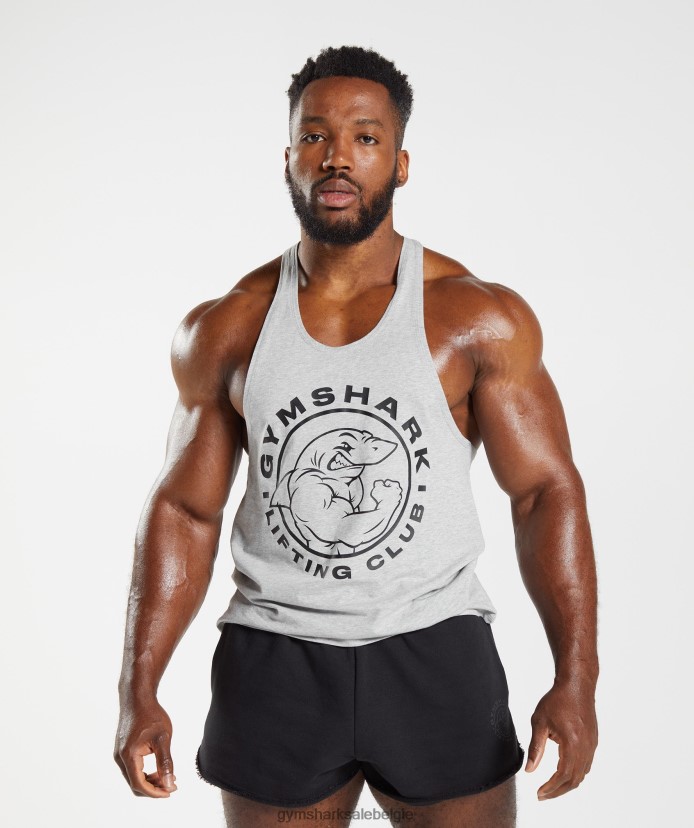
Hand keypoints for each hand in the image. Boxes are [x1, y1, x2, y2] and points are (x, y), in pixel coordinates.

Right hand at [114, 697, 177, 797]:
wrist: (137, 697)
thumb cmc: (151, 715)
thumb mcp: (163, 739)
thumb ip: (166, 763)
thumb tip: (170, 784)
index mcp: (128, 756)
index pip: (139, 784)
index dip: (155, 792)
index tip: (170, 792)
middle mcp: (120, 757)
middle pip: (135, 783)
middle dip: (154, 788)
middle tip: (173, 786)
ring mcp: (119, 753)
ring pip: (134, 776)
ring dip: (150, 780)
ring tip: (169, 778)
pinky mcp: (123, 749)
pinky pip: (133, 767)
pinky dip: (146, 772)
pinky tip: (159, 769)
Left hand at [525, 677, 597, 799]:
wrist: (576, 685)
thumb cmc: (557, 700)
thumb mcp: (540, 723)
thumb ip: (536, 748)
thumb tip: (529, 770)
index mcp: (572, 744)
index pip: (563, 775)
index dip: (551, 788)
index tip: (539, 793)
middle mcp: (585, 748)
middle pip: (574, 779)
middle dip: (558, 791)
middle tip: (543, 795)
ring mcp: (591, 745)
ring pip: (582, 774)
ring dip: (567, 783)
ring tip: (551, 787)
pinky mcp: (593, 741)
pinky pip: (586, 764)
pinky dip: (575, 773)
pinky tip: (564, 772)